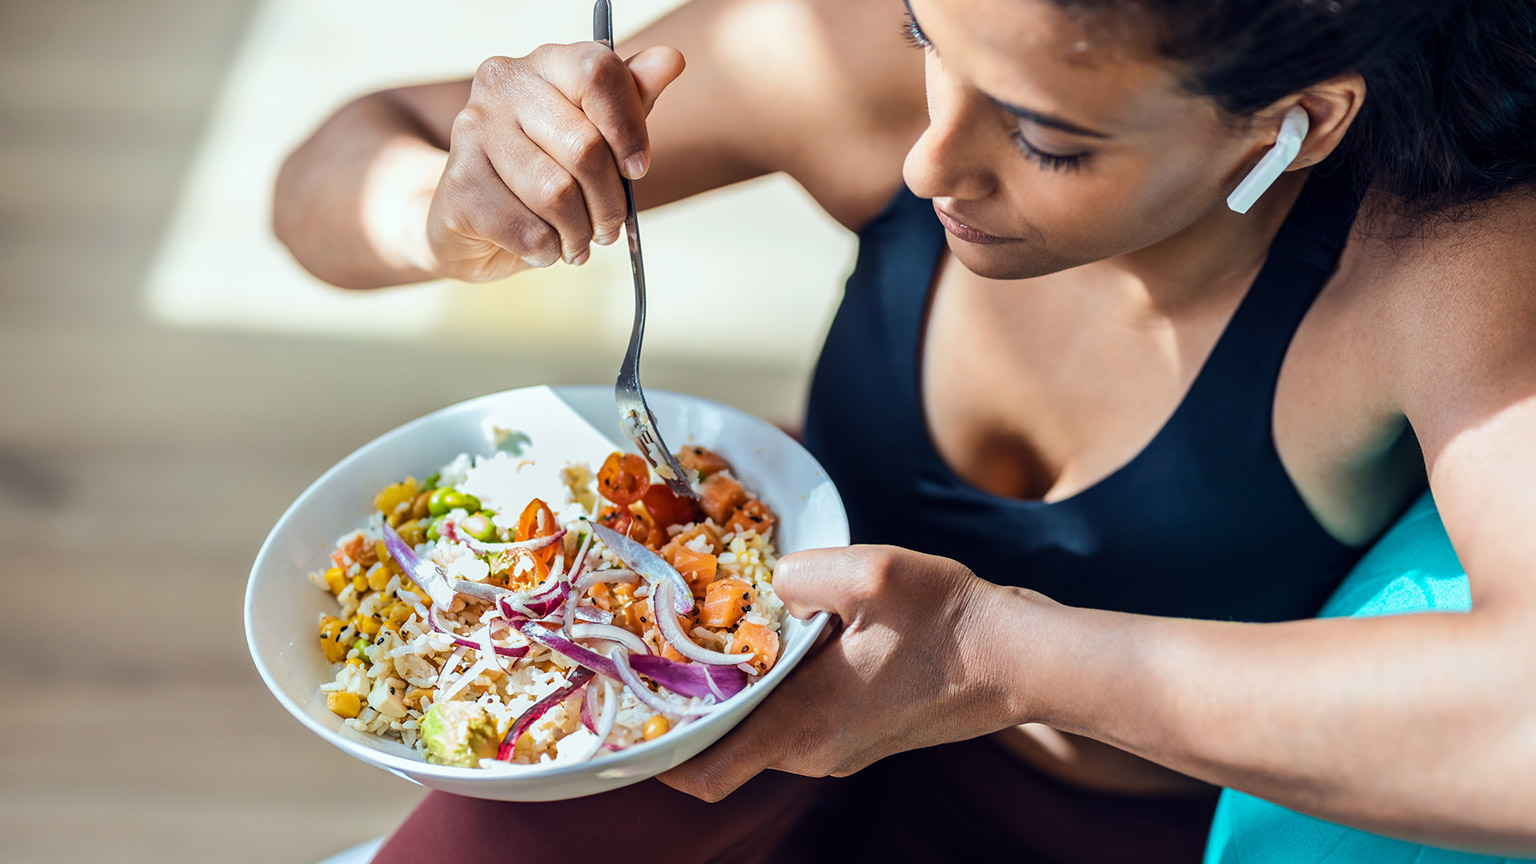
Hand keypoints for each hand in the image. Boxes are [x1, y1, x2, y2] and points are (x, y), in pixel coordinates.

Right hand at [426, 42, 684, 280]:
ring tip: (578, 241)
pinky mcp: (457, 187)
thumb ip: (631, 99)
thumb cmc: (544, 171)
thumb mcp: (595, 132)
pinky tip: (545, 247)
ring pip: (556, 195)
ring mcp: (472, 132)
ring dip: (579, 232)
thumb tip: (670, 60)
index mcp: (544, 64)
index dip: (629, 128)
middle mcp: (501, 86)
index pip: (598, 73)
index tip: (638, 169)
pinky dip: (548, 250)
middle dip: (609, 202)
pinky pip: (527, 230)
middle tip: (609, 225)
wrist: (469, 218)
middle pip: (584, 146)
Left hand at [660, 545, 1018, 801]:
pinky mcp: (865, 731)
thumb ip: (801, 574)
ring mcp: (843, 747)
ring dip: (741, 690)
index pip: (705, 772)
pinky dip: (779, 687)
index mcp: (804, 726)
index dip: (661, 750)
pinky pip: (801, 717)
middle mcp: (816, 751)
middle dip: (695, 703)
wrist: (1024, 658)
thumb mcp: (873, 574)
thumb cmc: (954, 622)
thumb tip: (769, 581)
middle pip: (727, 745)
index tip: (635, 709)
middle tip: (668, 645)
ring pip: (764, 729)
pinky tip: (787, 636)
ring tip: (723, 631)